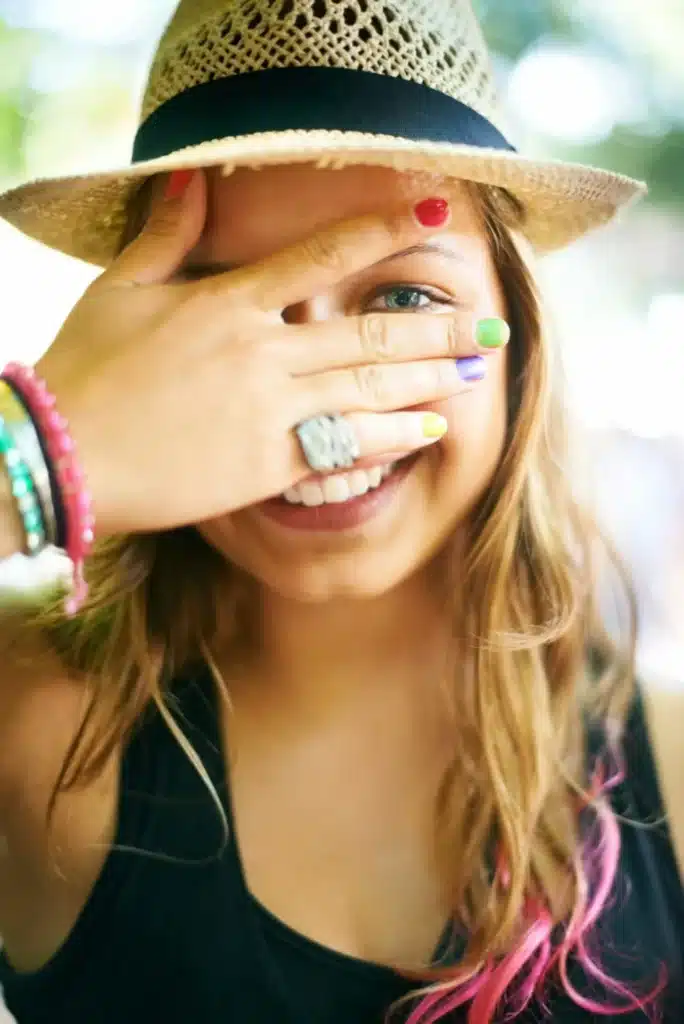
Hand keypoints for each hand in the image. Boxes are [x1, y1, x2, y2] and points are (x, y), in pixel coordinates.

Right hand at [36, 170, 497, 536]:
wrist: (65, 457)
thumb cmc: (83, 372)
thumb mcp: (117, 290)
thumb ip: (166, 236)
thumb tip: (190, 178)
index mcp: (228, 302)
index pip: (322, 255)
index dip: (384, 230)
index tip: (437, 219)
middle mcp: (262, 352)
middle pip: (369, 332)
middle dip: (437, 325)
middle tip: (490, 320)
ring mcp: (270, 411)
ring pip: (370, 389)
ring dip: (431, 377)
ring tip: (476, 367)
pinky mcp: (268, 464)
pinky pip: (348, 446)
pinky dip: (394, 436)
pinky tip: (432, 428)